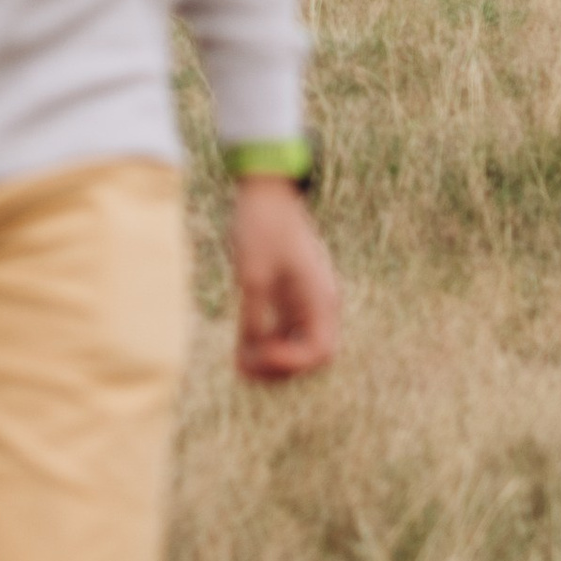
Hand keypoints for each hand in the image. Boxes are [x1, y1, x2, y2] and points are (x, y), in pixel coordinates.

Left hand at [231, 177, 337, 381]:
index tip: (258, 355)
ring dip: (272, 359)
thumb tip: (253, 353)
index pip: (319, 351)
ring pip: (298, 344)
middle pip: (312, 354)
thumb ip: (255, 317)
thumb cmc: (261, 227)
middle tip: (245, 369)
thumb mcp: (252, 274)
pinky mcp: (293, 294)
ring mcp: (308, 299)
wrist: (266, 191)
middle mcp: (321, 303)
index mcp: (320, 297)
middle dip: (281, 368)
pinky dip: (268, 342)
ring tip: (240, 364)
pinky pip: (286, 329)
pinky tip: (242, 349)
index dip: (289, 363)